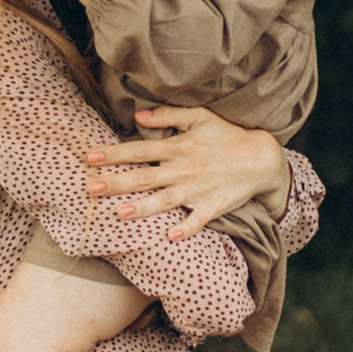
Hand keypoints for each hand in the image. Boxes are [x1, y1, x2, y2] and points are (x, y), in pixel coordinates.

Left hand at [83, 105, 288, 238]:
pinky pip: (198, 220)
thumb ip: (168, 116)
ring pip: (166, 200)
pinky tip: (170, 237)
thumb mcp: (200, 117)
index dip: (115, 154)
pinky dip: (186, 228)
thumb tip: (139, 115)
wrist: (261, 158)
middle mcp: (185, 169)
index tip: (90, 157)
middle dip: (117, 182)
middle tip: (90, 188)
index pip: (141, 150)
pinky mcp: (213, 206)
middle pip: (146, 177)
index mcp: (179, 147)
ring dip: (143, 207)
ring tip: (119, 213)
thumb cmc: (227, 135)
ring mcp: (199, 189)